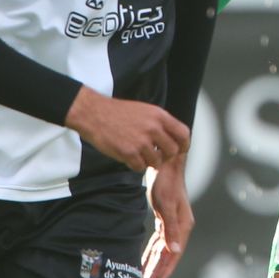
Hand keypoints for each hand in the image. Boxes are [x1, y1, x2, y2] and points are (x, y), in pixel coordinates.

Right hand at [65, 87, 189, 170]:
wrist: (94, 114)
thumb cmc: (118, 112)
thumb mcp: (145, 110)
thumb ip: (160, 122)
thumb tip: (173, 136)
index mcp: (159, 116)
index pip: (183, 134)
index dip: (184, 145)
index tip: (180, 150)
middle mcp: (153, 128)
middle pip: (172, 151)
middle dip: (165, 156)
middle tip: (156, 155)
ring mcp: (141, 141)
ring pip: (157, 162)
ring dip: (149, 162)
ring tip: (138, 154)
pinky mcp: (129, 153)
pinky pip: (140, 167)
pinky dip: (135, 165)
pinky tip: (128, 156)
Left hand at [142, 156, 194, 277]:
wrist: (165, 164)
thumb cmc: (167, 183)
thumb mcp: (167, 205)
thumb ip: (171, 228)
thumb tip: (175, 250)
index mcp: (183, 226)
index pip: (174, 253)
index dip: (165, 269)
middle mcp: (180, 227)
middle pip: (168, 254)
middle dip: (158, 270)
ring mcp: (173, 223)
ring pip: (163, 249)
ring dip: (155, 263)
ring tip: (146, 277)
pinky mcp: (165, 218)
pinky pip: (159, 241)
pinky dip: (153, 251)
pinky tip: (147, 258)